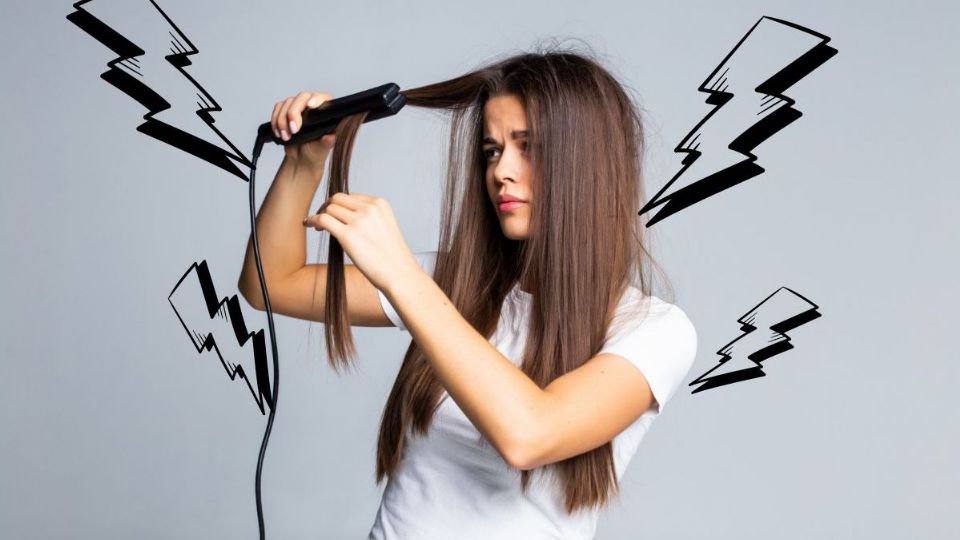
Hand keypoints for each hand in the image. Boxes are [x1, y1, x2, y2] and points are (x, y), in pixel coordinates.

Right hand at [271, 91, 336, 168]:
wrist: (301, 159)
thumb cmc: (315, 152)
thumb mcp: (322, 149)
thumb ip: (326, 142)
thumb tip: (331, 137)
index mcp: (326, 112)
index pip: (323, 98)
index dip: (316, 99)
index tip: (310, 106)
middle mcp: (313, 106)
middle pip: (301, 98)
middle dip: (293, 113)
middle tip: (294, 130)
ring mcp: (299, 107)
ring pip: (287, 103)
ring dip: (282, 120)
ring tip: (286, 137)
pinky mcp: (286, 111)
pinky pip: (278, 109)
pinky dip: (275, 121)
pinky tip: (279, 133)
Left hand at [303, 192, 420, 291]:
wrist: (400, 274)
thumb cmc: (393, 258)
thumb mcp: (385, 228)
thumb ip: (368, 218)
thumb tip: (343, 219)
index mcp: (380, 204)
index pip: (352, 196)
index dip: (340, 204)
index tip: (334, 214)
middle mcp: (370, 209)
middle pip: (337, 198)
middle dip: (327, 206)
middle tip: (321, 218)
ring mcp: (359, 221)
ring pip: (329, 208)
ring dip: (319, 214)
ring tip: (317, 226)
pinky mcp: (348, 235)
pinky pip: (323, 220)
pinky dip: (313, 220)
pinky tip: (310, 225)